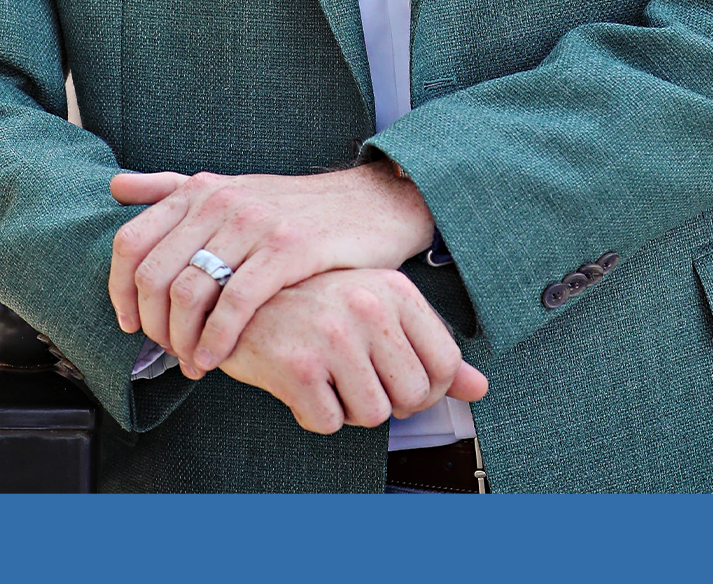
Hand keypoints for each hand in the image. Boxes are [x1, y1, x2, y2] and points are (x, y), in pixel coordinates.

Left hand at [108, 162, 434, 374]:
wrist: (368, 204)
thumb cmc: (292, 208)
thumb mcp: (230, 189)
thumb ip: (171, 188)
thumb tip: (115, 187)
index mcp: (200, 190)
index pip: (131, 242)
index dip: (119, 291)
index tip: (130, 324)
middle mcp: (221, 200)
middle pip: (154, 274)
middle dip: (152, 325)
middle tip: (164, 353)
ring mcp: (254, 223)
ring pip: (190, 291)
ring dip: (182, 341)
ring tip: (193, 363)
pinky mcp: (289, 248)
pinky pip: (237, 302)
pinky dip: (218, 339)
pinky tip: (217, 360)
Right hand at [218, 269, 487, 434]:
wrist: (233, 292)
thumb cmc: (311, 301)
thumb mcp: (376, 307)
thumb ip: (430, 347)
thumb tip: (480, 389)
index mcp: (393, 288)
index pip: (445, 365)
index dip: (425, 388)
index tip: (394, 379)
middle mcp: (368, 306)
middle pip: (412, 398)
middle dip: (386, 401)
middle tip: (353, 378)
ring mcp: (333, 335)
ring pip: (373, 415)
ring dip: (348, 407)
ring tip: (326, 375)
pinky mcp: (298, 366)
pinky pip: (328, 423)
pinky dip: (313, 414)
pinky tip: (298, 381)